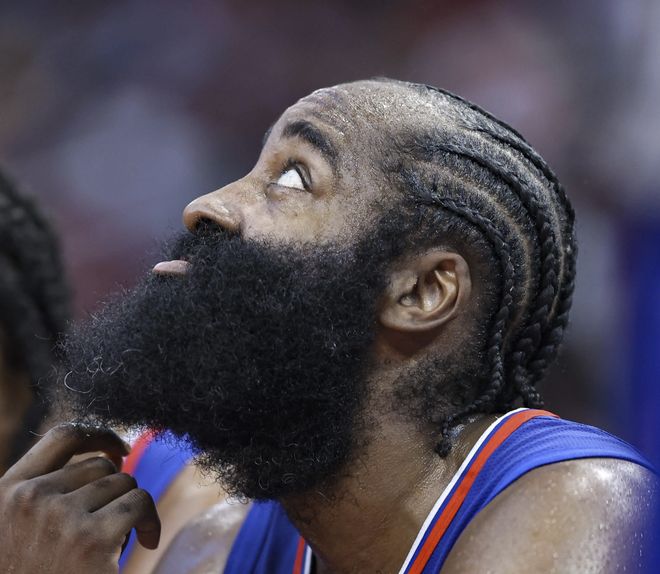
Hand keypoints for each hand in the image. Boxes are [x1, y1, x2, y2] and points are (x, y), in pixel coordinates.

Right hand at [0, 423, 160, 572]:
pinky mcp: (91, 539)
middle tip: (112, 525)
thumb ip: (45, 493)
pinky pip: (140, 503)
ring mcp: (58, 517)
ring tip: (118, 539)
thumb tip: (108, 456)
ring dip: (129, 508)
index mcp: (6, 493)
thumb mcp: (18, 528)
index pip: (62, 436)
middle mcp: (28, 498)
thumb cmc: (30, 573)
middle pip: (100, 465)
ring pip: (123, 483)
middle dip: (114, 491)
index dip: (99, 434)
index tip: (120, 449)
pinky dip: (151, 520)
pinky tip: (147, 541)